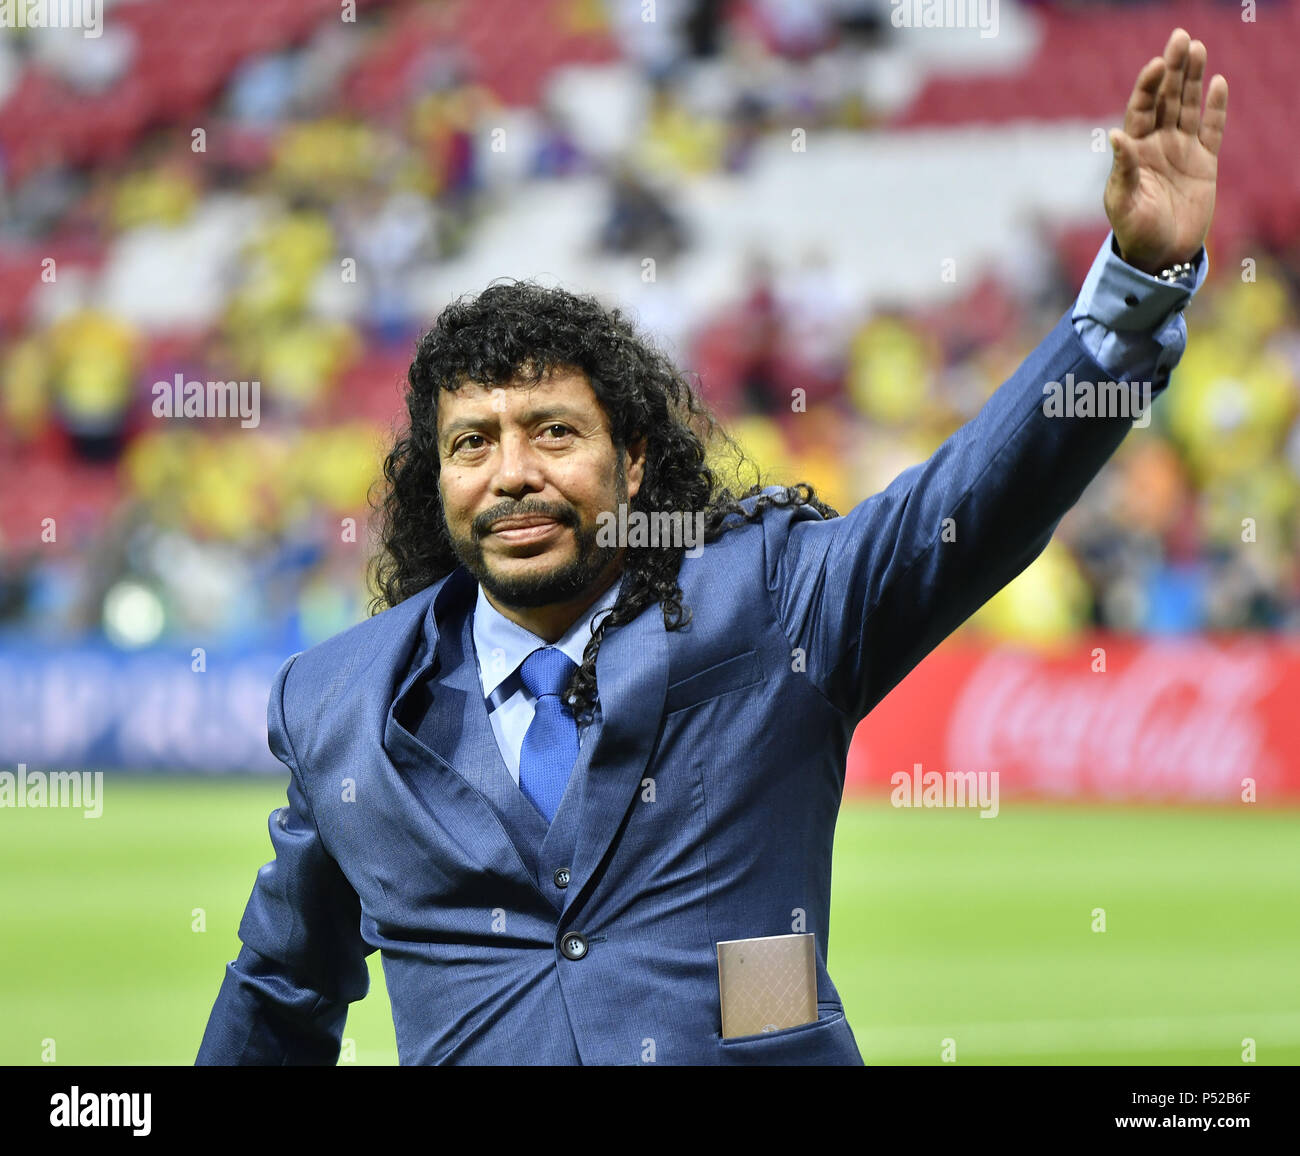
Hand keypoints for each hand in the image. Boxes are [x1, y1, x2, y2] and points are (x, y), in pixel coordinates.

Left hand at [1104, 27, 1227, 275]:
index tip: (1156, 65)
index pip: (1140, 110)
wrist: (1161, 256)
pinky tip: (1218, 83)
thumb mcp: (1123, 203)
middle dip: (1172, 70)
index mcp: (1134, 152)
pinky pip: (1212, 129)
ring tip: (1197, 48)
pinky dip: (1216, 108)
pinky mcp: (1204, 163)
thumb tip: (1115, 135)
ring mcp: (1182, 151)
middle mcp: (1157, 145)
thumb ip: (1123, 169)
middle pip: (1166, 99)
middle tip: (1180, 38)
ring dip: (1193, 78)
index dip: (1147, 86)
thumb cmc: (1134, 232)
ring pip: (1189, 107)